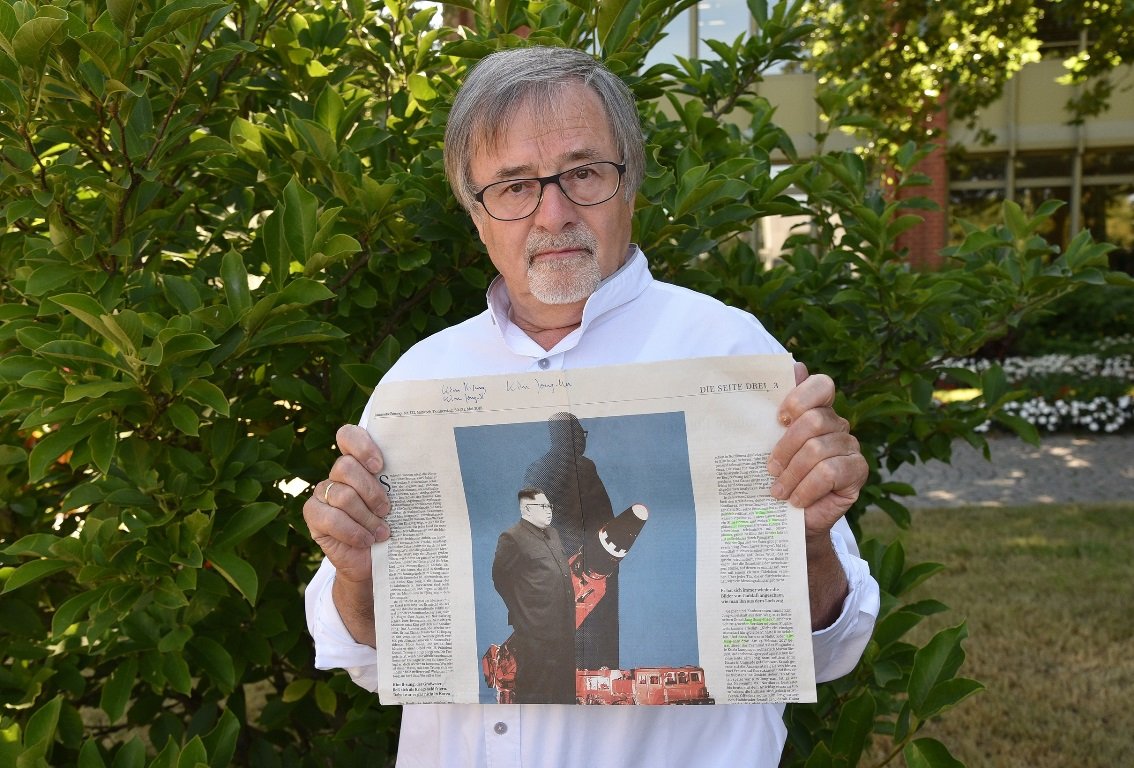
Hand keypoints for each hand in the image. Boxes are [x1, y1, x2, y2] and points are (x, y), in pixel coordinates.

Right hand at [302, 424, 390, 584]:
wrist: (374, 561)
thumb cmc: (389, 525)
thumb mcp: (398, 502)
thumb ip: (398, 483)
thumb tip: (421, 469)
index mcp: (358, 462)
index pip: (348, 436)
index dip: (361, 446)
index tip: (379, 465)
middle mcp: (337, 474)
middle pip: (346, 467)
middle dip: (371, 491)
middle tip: (386, 510)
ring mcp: (322, 493)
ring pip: (342, 495)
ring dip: (366, 518)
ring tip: (381, 532)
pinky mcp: (313, 515)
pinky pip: (330, 518)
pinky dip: (352, 531)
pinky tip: (366, 540)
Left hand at [767, 363, 866, 541]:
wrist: (793, 519)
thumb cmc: (778, 478)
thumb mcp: (768, 447)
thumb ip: (773, 414)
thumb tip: (791, 368)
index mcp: (817, 410)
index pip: (821, 385)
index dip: (800, 398)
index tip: (779, 419)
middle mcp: (837, 424)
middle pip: (813, 421)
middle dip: (785, 447)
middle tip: (770, 469)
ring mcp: (850, 446)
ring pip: (818, 449)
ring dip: (792, 474)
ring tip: (778, 491)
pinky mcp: (858, 470)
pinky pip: (830, 472)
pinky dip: (807, 488)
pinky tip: (796, 500)